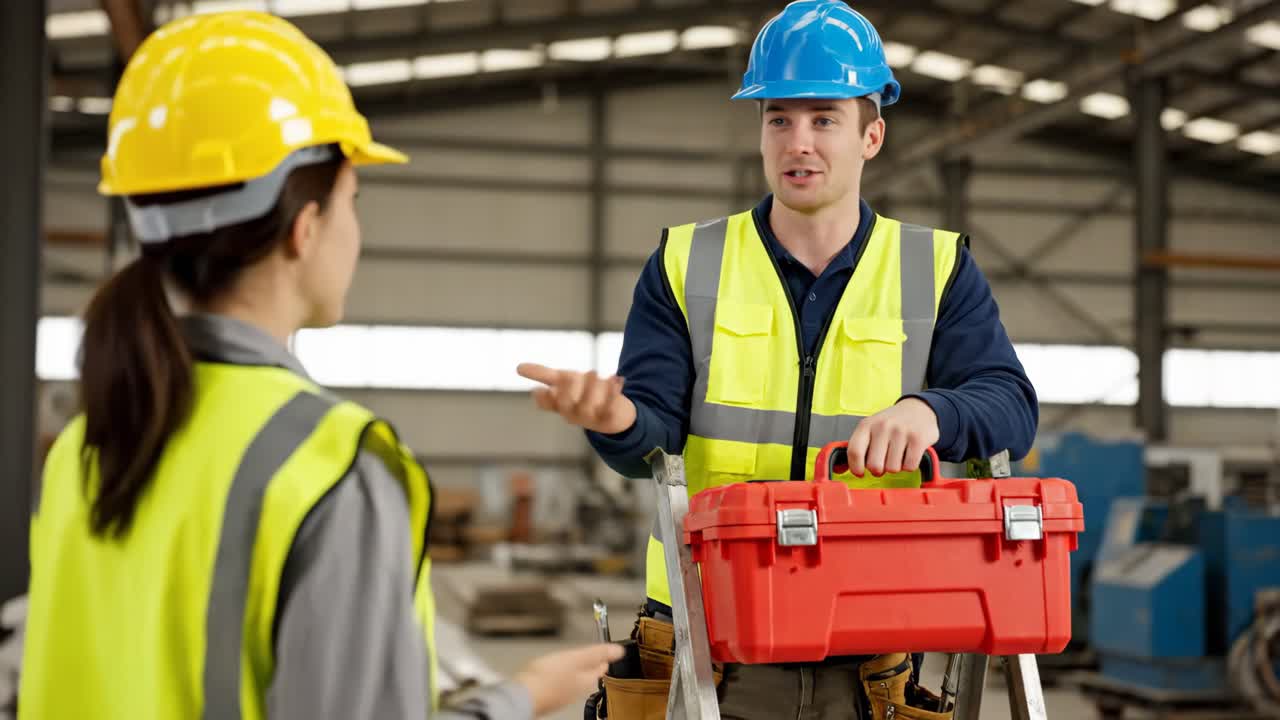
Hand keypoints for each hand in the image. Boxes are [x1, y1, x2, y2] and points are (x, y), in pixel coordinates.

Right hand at [515, 643, 623, 716]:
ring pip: (573, 680)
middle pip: (588, 675)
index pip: (601, 668)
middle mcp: (576, 691)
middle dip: (590, 664)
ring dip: (574, 670)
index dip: (603, 656)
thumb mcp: (575, 658)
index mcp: (586, 681)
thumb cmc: (547, 677)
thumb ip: (596, 653)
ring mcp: (562, 695)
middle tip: (591, 654)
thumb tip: (619, 651)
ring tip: (573, 661)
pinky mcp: (549, 696)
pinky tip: (553, 673)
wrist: (523, 695)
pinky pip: (559, 684)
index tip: (605, 650)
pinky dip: (560, 677)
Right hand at [516, 363, 636, 434]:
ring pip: (588, 407)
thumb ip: (543, 375)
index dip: (543, 398)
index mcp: (560, 405)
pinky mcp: (610, 416)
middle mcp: (573, 414)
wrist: (616, 413)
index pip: (546, 404)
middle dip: (567, 390)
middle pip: (566, 405)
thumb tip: (518, 368)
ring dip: (591, 388)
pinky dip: (613, 393)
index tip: (538, 390)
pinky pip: (610, 407)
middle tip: (570, 374)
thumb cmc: (585, 394)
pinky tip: (617, 379)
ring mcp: (592, 417)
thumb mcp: (563, 381)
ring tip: (595, 372)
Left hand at [846, 397, 938, 476]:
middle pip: (874, 466)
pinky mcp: (918, 439)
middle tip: (883, 462)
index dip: (856, 468)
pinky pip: (909, 466)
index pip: (854, 451)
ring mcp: (901, 432)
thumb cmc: (892, 423)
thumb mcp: (872, 427)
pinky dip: (909, 465)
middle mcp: (883, 426)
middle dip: (878, 470)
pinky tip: (909, 454)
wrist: (919, 409)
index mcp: (867, 425)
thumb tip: (842, 469)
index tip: (860, 473)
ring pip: (892, 468)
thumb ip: (860, 445)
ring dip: (895, 466)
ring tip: (898, 454)